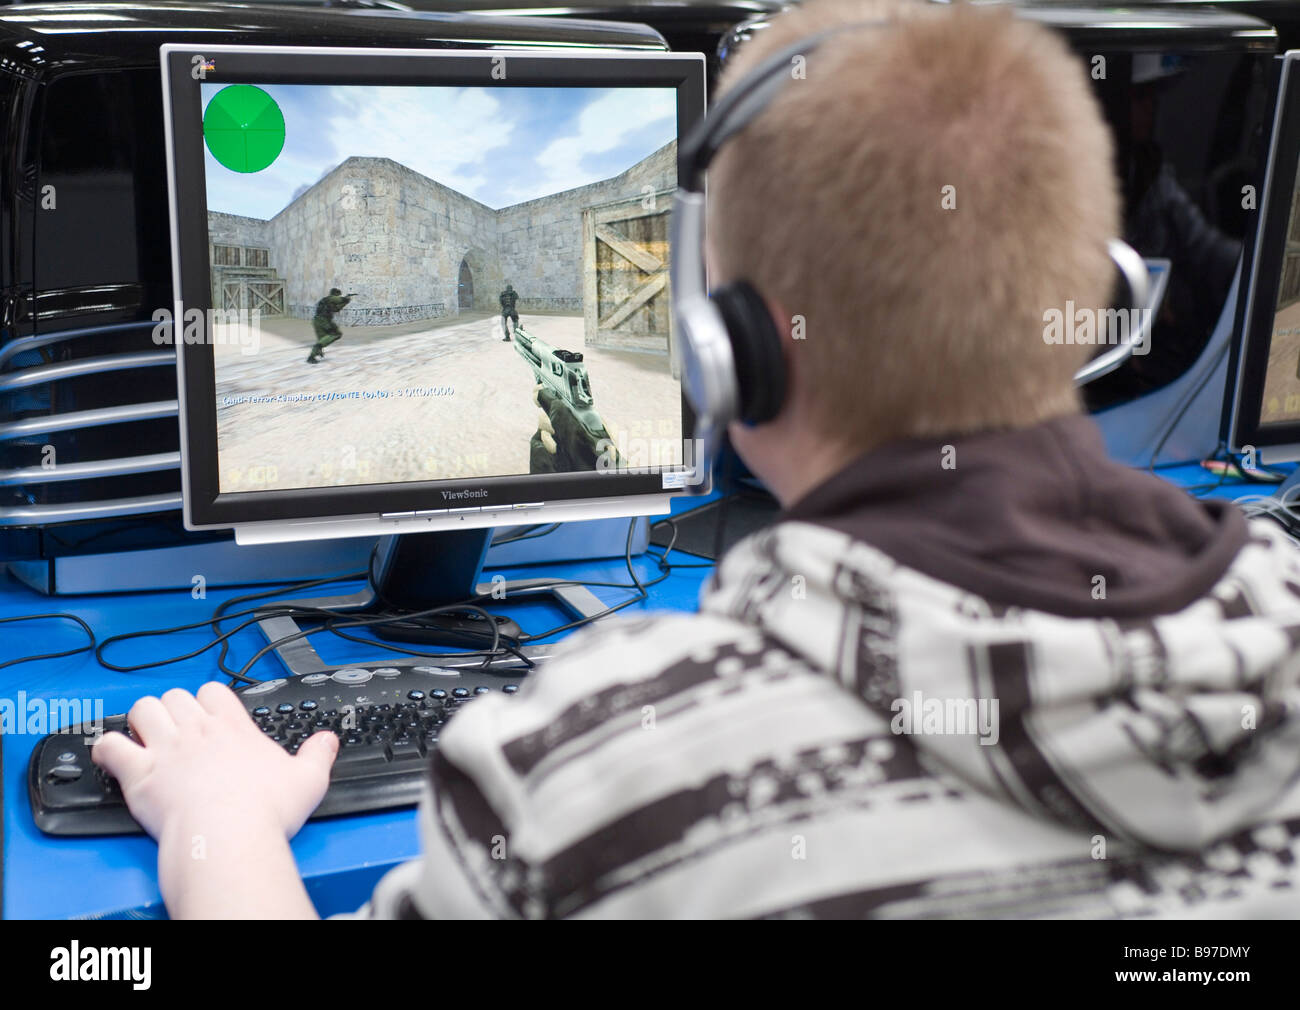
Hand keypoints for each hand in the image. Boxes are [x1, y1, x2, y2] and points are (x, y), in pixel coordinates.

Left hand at [92, 682, 337, 843]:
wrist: (228, 836)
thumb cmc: (264, 812)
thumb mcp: (308, 780)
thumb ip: (319, 755)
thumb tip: (329, 741)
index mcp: (233, 728)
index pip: (213, 690)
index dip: (208, 700)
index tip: (208, 716)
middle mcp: (197, 731)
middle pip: (174, 695)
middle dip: (173, 709)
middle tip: (177, 731)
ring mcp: (165, 749)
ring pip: (142, 709)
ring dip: (141, 719)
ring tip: (146, 736)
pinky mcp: (139, 774)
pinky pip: (110, 746)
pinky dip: (107, 748)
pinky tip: (113, 756)